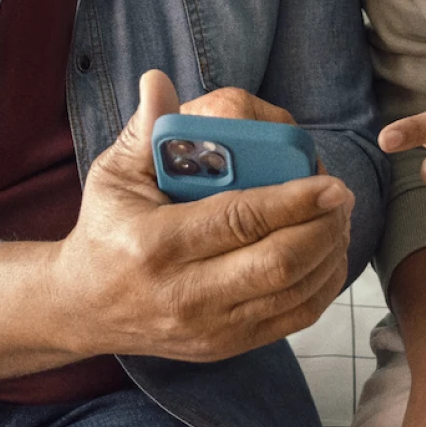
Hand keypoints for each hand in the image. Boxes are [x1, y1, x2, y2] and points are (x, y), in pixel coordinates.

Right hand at [53, 71, 352, 361]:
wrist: (84, 307)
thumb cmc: (106, 229)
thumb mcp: (113, 174)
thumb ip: (144, 129)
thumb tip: (158, 80)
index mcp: (159, 244)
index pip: (241, 221)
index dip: (294, 200)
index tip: (329, 181)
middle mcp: (186, 293)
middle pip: (279, 264)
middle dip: (324, 227)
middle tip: (341, 195)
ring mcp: (210, 328)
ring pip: (294, 294)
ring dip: (329, 253)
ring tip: (338, 218)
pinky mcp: (226, 346)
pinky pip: (293, 318)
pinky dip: (321, 284)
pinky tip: (325, 252)